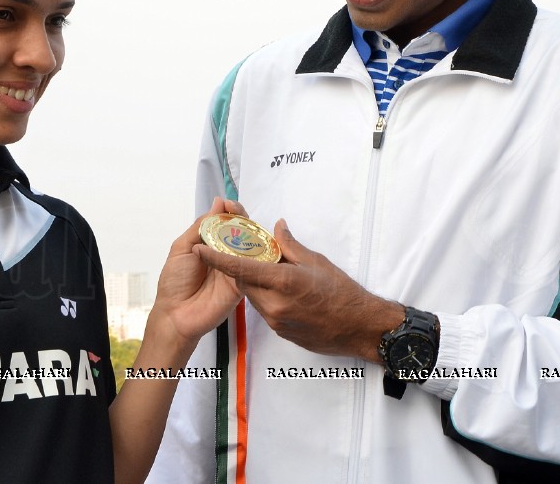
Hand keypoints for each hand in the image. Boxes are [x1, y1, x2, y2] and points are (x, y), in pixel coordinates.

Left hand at [149, 197, 242, 345]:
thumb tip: (217, 203)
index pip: (225, 222)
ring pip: (251, 247)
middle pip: (242, 232)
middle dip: (243, 218)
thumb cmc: (175, 283)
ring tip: (246, 225)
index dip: (230, 211)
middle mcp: (226, 254)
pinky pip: (253, 267)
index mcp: (211, 244)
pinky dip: (255, 256)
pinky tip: (253, 245)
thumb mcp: (182, 248)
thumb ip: (201, 226)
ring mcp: (236, 267)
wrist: (177, 315)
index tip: (228, 203)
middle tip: (239, 211)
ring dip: (251, 233)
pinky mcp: (244, 282)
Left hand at [194, 219, 403, 361]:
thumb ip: (290, 245)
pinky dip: (267, 298)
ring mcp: (276, 321)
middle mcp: (274, 304)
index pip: (240, 268)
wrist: (359, 328)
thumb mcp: (316, 261)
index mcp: (282, 282)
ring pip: (253, 297)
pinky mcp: (280, 332)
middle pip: (243, 283)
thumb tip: (276, 227)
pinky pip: (264, 311)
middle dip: (242, 268)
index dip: (217, 258)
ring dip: (256, 283)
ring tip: (272, 271)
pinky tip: (284, 291)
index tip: (199, 249)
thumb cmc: (342, 292)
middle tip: (247, 253)